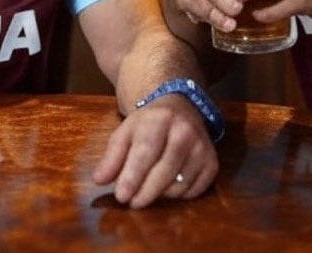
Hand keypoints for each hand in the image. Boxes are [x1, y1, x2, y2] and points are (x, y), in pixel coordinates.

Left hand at [92, 95, 217, 207]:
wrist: (181, 108)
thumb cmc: (148, 124)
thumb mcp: (126, 132)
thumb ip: (112, 156)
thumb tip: (99, 180)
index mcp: (159, 119)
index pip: (146, 151)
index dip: (133, 176)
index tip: (122, 196)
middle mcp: (185, 131)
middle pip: (164, 170)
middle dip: (145, 192)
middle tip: (132, 203)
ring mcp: (202, 147)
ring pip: (179, 184)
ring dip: (161, 194)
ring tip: (148, 190)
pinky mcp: (212, 162)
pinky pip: (195, 190)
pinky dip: (178, 195)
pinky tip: (167, 187)